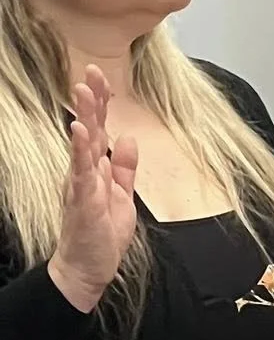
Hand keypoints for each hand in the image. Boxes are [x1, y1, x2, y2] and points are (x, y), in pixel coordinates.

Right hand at [47, 67, 139, 314]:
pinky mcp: (82, 198)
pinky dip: (80, 150)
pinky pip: (80, 170)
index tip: (104, 78)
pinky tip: (78, 131)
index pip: (99, 129)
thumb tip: (128, 139)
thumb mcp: (122, 195)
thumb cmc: (101, 233)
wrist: (88, 267)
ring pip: (82, 143)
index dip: (102, 104)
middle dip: (92, 100)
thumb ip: (125, 168)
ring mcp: (82, 182)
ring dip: (84, 116)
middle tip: (91, 72)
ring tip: (83, 91)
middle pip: (89, 128)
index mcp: (97, 168)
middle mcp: (86, 170)